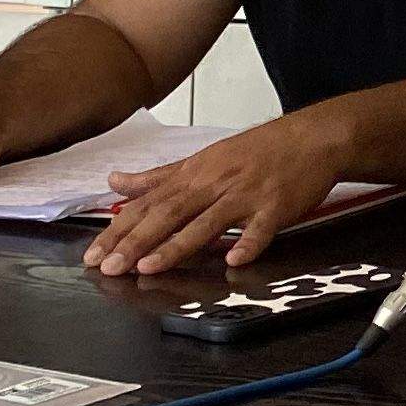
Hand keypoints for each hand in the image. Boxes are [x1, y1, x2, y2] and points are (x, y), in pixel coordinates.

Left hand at [84, 113, 355, 276]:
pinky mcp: (276, 206)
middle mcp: (215, 183)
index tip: (93, 254)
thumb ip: (159, 176)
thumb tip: (115, 182)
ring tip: (149, 267)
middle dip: (136, 241)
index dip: (119, 230)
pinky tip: (235, 259)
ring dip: (177, 245)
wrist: (312, 137)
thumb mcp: (203, 158)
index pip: (148, 204)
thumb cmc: (258, 150)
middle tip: (110, 268)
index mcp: (195, 174)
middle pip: (169, 213)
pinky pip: (261, 227)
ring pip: (207, 222)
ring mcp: (246, 195)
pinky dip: (248, 242)